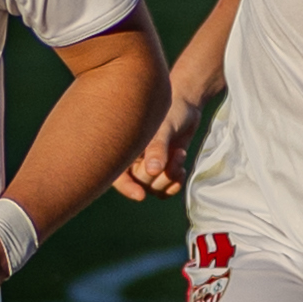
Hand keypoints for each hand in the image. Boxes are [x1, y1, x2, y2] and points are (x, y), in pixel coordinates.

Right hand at [114, 84, 205, 198]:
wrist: (186, 106)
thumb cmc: (170, 111)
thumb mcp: (163, 127)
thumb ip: (157, 148)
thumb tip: (153, 171)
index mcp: (124, 149)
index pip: (117, 175)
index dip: (126, 187)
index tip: (140, 195)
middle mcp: (132, 161)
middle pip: (140, 183)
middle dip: (160, 174)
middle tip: (176, 153)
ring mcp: (147, 167)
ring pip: (154, 188)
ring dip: (170, 176)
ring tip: (180, 153)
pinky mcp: (161, 171)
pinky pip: (164, 190)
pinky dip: (175, 184)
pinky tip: (182, 169)